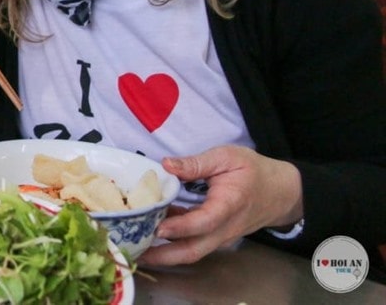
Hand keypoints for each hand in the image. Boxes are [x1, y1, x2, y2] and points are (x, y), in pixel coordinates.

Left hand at [138, 145, 302, 265]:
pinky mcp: (214, 237)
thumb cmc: (253, 171)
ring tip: (134, 246)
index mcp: (229, 205)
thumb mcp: (227, 157)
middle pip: (193, 250)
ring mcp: (220, 236)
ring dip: (164, 253)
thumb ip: (196, 163)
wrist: (280, 192)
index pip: (203, 222)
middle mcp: (224, 228)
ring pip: (191, 252)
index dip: (180, 226)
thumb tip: (166, 165)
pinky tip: (149, 232)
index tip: (157, 227)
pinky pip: (192, 244)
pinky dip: (171, 243)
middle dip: (164, 256)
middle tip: (135, 251)